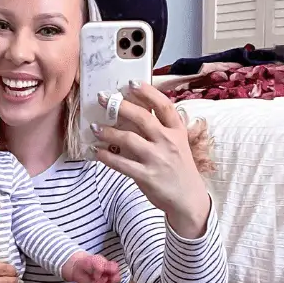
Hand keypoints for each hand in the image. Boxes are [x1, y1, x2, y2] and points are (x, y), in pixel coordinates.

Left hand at [63, 252, 120, 282]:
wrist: (78, 268)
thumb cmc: (88, 262)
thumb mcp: (94, 261)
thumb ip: (99, 267)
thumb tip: (100, 276)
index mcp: (110, 267)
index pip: (116, 270)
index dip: (113, 271)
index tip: (105, 270)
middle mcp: (109, 276)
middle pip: (117, 280)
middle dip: (112, 280)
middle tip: (104, 279)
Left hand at [91, 83, 210, 238]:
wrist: (188, 199)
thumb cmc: (179, 169)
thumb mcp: (178, 144)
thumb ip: (161, 129)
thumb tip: (136, 113)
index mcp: (177, 131)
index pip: (163, 105)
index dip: (147, 92)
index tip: (131, 83)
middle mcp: (168, 142)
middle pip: (142, 117)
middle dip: (120, 106)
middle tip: (104, 99)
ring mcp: (157, 159)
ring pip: (128, 139)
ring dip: (108, 132)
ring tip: (95, 127)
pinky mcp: (146, 176)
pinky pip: (121, 163)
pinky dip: (106, 157)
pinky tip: (97, 151)